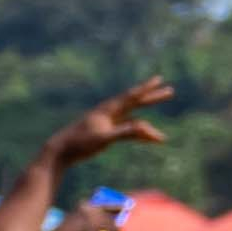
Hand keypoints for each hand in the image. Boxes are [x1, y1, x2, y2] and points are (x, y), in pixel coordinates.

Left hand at [45, 80, 175, 173]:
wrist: (62, 150)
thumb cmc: (80, 143)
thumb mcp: (103, 138)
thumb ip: (125, 132)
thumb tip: (145, 127)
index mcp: (108, 110)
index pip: (132, 96)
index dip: (147, 88)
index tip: (159, 79)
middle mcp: (110, 113)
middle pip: (136, 103)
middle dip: (153, 98)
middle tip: (170, 91)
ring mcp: (109, 122)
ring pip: (134, 122)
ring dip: (148, 129)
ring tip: (162, 139)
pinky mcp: (107, 132)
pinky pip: (129, 131)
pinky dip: (140, 135)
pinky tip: (149, 140)